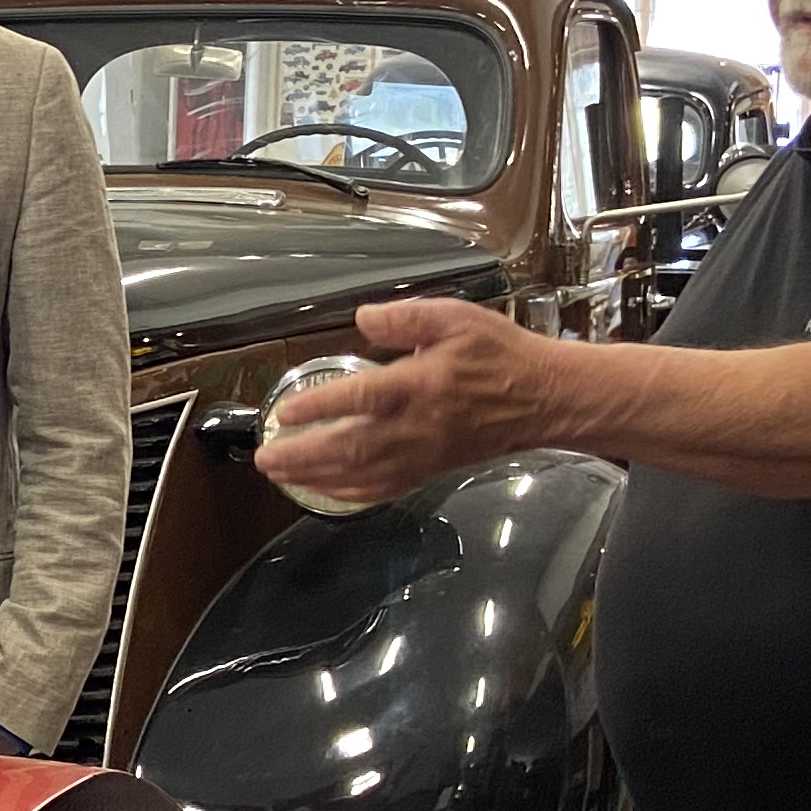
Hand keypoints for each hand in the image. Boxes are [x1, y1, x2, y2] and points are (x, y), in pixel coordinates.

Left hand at [252, 299, 571, 506]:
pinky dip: (349, 493)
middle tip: (265, 457)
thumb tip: (363, 317)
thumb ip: (407, 317)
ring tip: (279, 474)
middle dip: (304, 455)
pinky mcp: (430, 469)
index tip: (285, 413)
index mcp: (423, 384)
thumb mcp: (458, 317)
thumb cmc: (501, 354)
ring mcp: (424, 453)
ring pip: (363, 474)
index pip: (363, 399)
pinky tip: (323, 490)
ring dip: (316, 477)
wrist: (545, 398)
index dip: (321, 407)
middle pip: (353, 447)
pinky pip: (384, 488)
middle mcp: (419, 425)